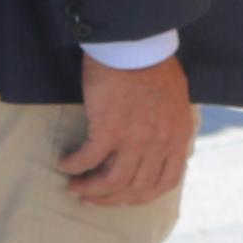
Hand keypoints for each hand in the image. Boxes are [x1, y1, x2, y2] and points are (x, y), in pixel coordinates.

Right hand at [62, 54, 195, 207]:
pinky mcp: (109, 127)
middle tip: (92, 198)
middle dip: (111, 198)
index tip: (125, 197)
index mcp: (178, 137)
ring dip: (92, 189)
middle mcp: (159, 143)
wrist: (135, 43)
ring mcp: (135, 138)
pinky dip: (75, 166)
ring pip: (112, 180)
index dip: (142, 196)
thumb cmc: (153, 64)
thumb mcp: (175, 101)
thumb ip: (170, 127)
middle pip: (135, 187)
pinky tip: (64, 164)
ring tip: (75, 188)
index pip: (165, 182)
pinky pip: (89, 158)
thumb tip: (158, 146)